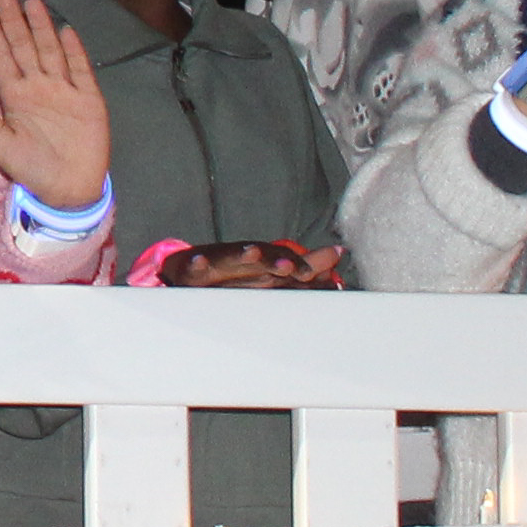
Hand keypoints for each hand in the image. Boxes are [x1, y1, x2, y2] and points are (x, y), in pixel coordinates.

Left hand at [0, 0, 111, 225]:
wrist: (68, 190)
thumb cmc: (30, 170)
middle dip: (13, 20)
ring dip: (41, 26)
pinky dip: (74, 50)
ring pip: (50, 50)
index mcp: (14, 97)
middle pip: (23, 47)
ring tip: (31, 2)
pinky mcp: (88, 98)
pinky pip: (80, 69)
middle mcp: (37, 87)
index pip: (0, 57)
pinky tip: (65, 29)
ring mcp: (63, 90)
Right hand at [163, 238, 343, 291]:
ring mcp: (215, 264)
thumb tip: (339, 253)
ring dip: (241, 255)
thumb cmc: (234, 273)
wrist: (187, 269)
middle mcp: (240, 259)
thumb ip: (305, 265)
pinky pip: (193, 269)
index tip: (310, 273)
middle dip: (273, 259)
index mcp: (261, 261)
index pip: (283, 259)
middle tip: (288, 266)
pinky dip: (196, 264)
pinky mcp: (190, 271)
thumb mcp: (270, 270)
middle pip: (259, 256)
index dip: (297, 265)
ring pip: (229, 258)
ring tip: (252, 253)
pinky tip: (200, 263)